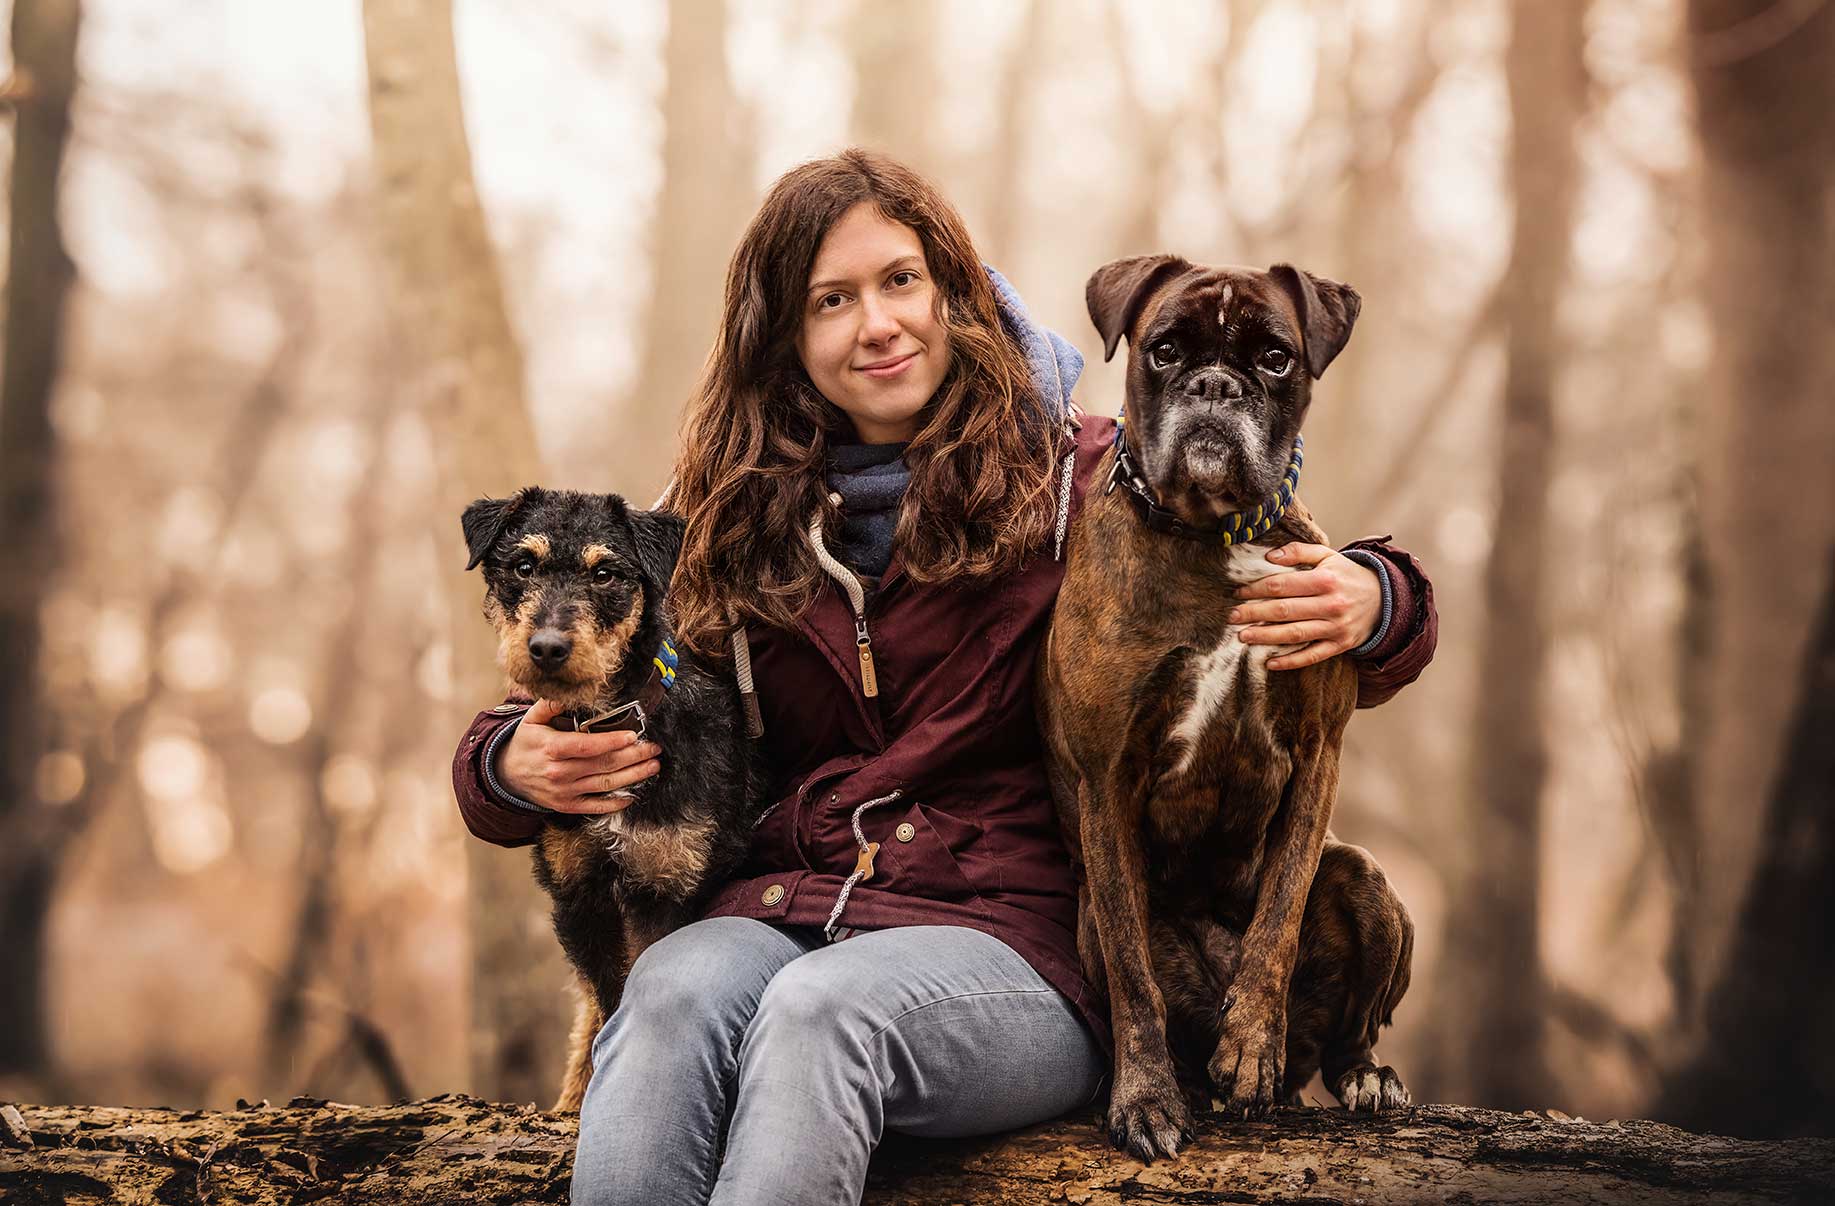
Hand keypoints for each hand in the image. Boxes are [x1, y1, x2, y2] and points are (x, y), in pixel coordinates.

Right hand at [498, 698, 662, 814]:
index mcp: (552, 748)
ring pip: (605, 785)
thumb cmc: (526, 743)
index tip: (633, 735)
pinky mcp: (567, 806)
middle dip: (633, 756)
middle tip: (653, 748)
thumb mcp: (531, 719)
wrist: (507, 775)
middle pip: (602, 765)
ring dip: (633, 776)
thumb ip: (551, 704)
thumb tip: (570, 692)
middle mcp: (559, 773)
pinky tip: (633, 795)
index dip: (611, 742)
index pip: (587, 746)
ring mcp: (564, 792)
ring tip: (652, 766)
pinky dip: (615, 802)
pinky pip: (596, 806)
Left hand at [1228, 542, 1380, 670]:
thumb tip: (1270, 557)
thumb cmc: (1346, 575)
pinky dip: (1290, 661)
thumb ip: (1299, 551)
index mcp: (1325, 580)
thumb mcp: (1328, 556)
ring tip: (1243, 636)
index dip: (1257, 589)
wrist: (1384, 598)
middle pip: (1284, 611)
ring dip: (1266, 637)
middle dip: (1254, 614)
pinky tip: (1270, 662)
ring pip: (1295, 634)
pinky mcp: (1340, 645)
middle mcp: (1331, 605)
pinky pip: (1312, 656)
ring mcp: (1336, 627)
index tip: (1239, 593)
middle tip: (1232, 617)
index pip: (1282, 586)